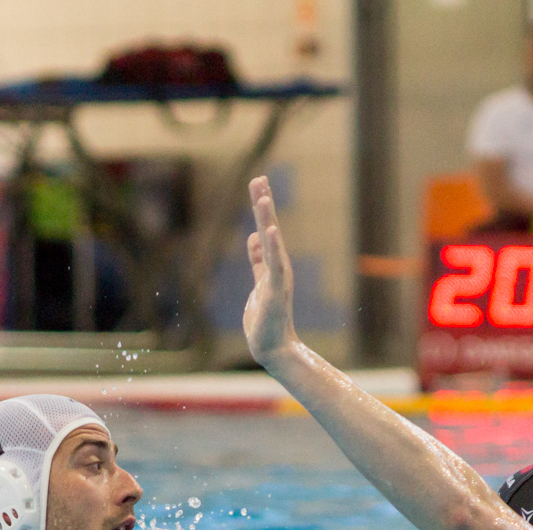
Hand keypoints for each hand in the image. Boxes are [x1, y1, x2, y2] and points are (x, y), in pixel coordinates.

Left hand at [243, 176, 298, 365]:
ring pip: (272, 243)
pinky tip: (271, 230)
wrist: (272, 347)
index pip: (265, 229)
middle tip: (259, 178)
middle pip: (269, 229)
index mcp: (272, 264)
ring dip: (267, 220)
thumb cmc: (266, 318)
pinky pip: (273, 265)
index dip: (261, 207)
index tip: (258, 183)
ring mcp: (278, 277)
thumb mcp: (258, 282)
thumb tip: (254, 238)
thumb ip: (257, 260)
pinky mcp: (275, 290)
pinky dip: (273, 247)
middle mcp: (278, 266)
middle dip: (263, 204)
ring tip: (263, 198)